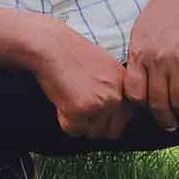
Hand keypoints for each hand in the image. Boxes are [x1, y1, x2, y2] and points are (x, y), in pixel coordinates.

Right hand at [33, 21, 134, 139]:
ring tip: (70, 100)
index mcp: (125, 85)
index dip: (110, 117)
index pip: (127, 118)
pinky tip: (61, 100)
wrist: (50, 46)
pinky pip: (73, 130)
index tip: (98, 111)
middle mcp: (116, 97)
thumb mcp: (105, 65)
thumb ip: (115, 88)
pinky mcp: (79, 112)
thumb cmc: (71, 52)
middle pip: (112, 131)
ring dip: (80, 122)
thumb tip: (114, 111)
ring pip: (92, 133)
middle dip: (96, 124)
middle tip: (81, 108)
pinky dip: (64, 120)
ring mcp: (99, 105)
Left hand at [123, 0, 178, 131]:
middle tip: (173, 124)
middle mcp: (156, 59)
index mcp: (139, 53)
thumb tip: (138, 80)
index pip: (134, 94)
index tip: (151, 111)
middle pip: (158, 103)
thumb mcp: (142, 30)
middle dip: (166, 120)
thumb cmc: (167, 10)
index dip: (143, 108)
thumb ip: (139, 55)